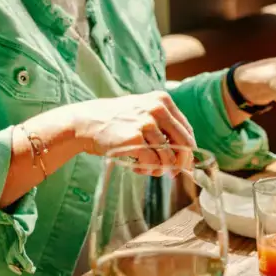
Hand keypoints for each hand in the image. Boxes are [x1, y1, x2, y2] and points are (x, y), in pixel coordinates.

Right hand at [69, 91, 195, 165]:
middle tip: (173, 174)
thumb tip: (186, 152)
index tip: (185, 163)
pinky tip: (137, 168)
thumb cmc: (116, 120)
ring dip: (160, 169)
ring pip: (168, 158)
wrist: (86, 122)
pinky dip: (147, 170)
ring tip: (147, 170)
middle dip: (181, 164)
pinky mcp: (135, 139)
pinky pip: (153, 163)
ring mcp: (146, 123)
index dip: (189, 151)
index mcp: (162, 101)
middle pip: (184, 145)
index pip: (187, 130)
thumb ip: (164, 125)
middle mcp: (157, 109)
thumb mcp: (143, 111)